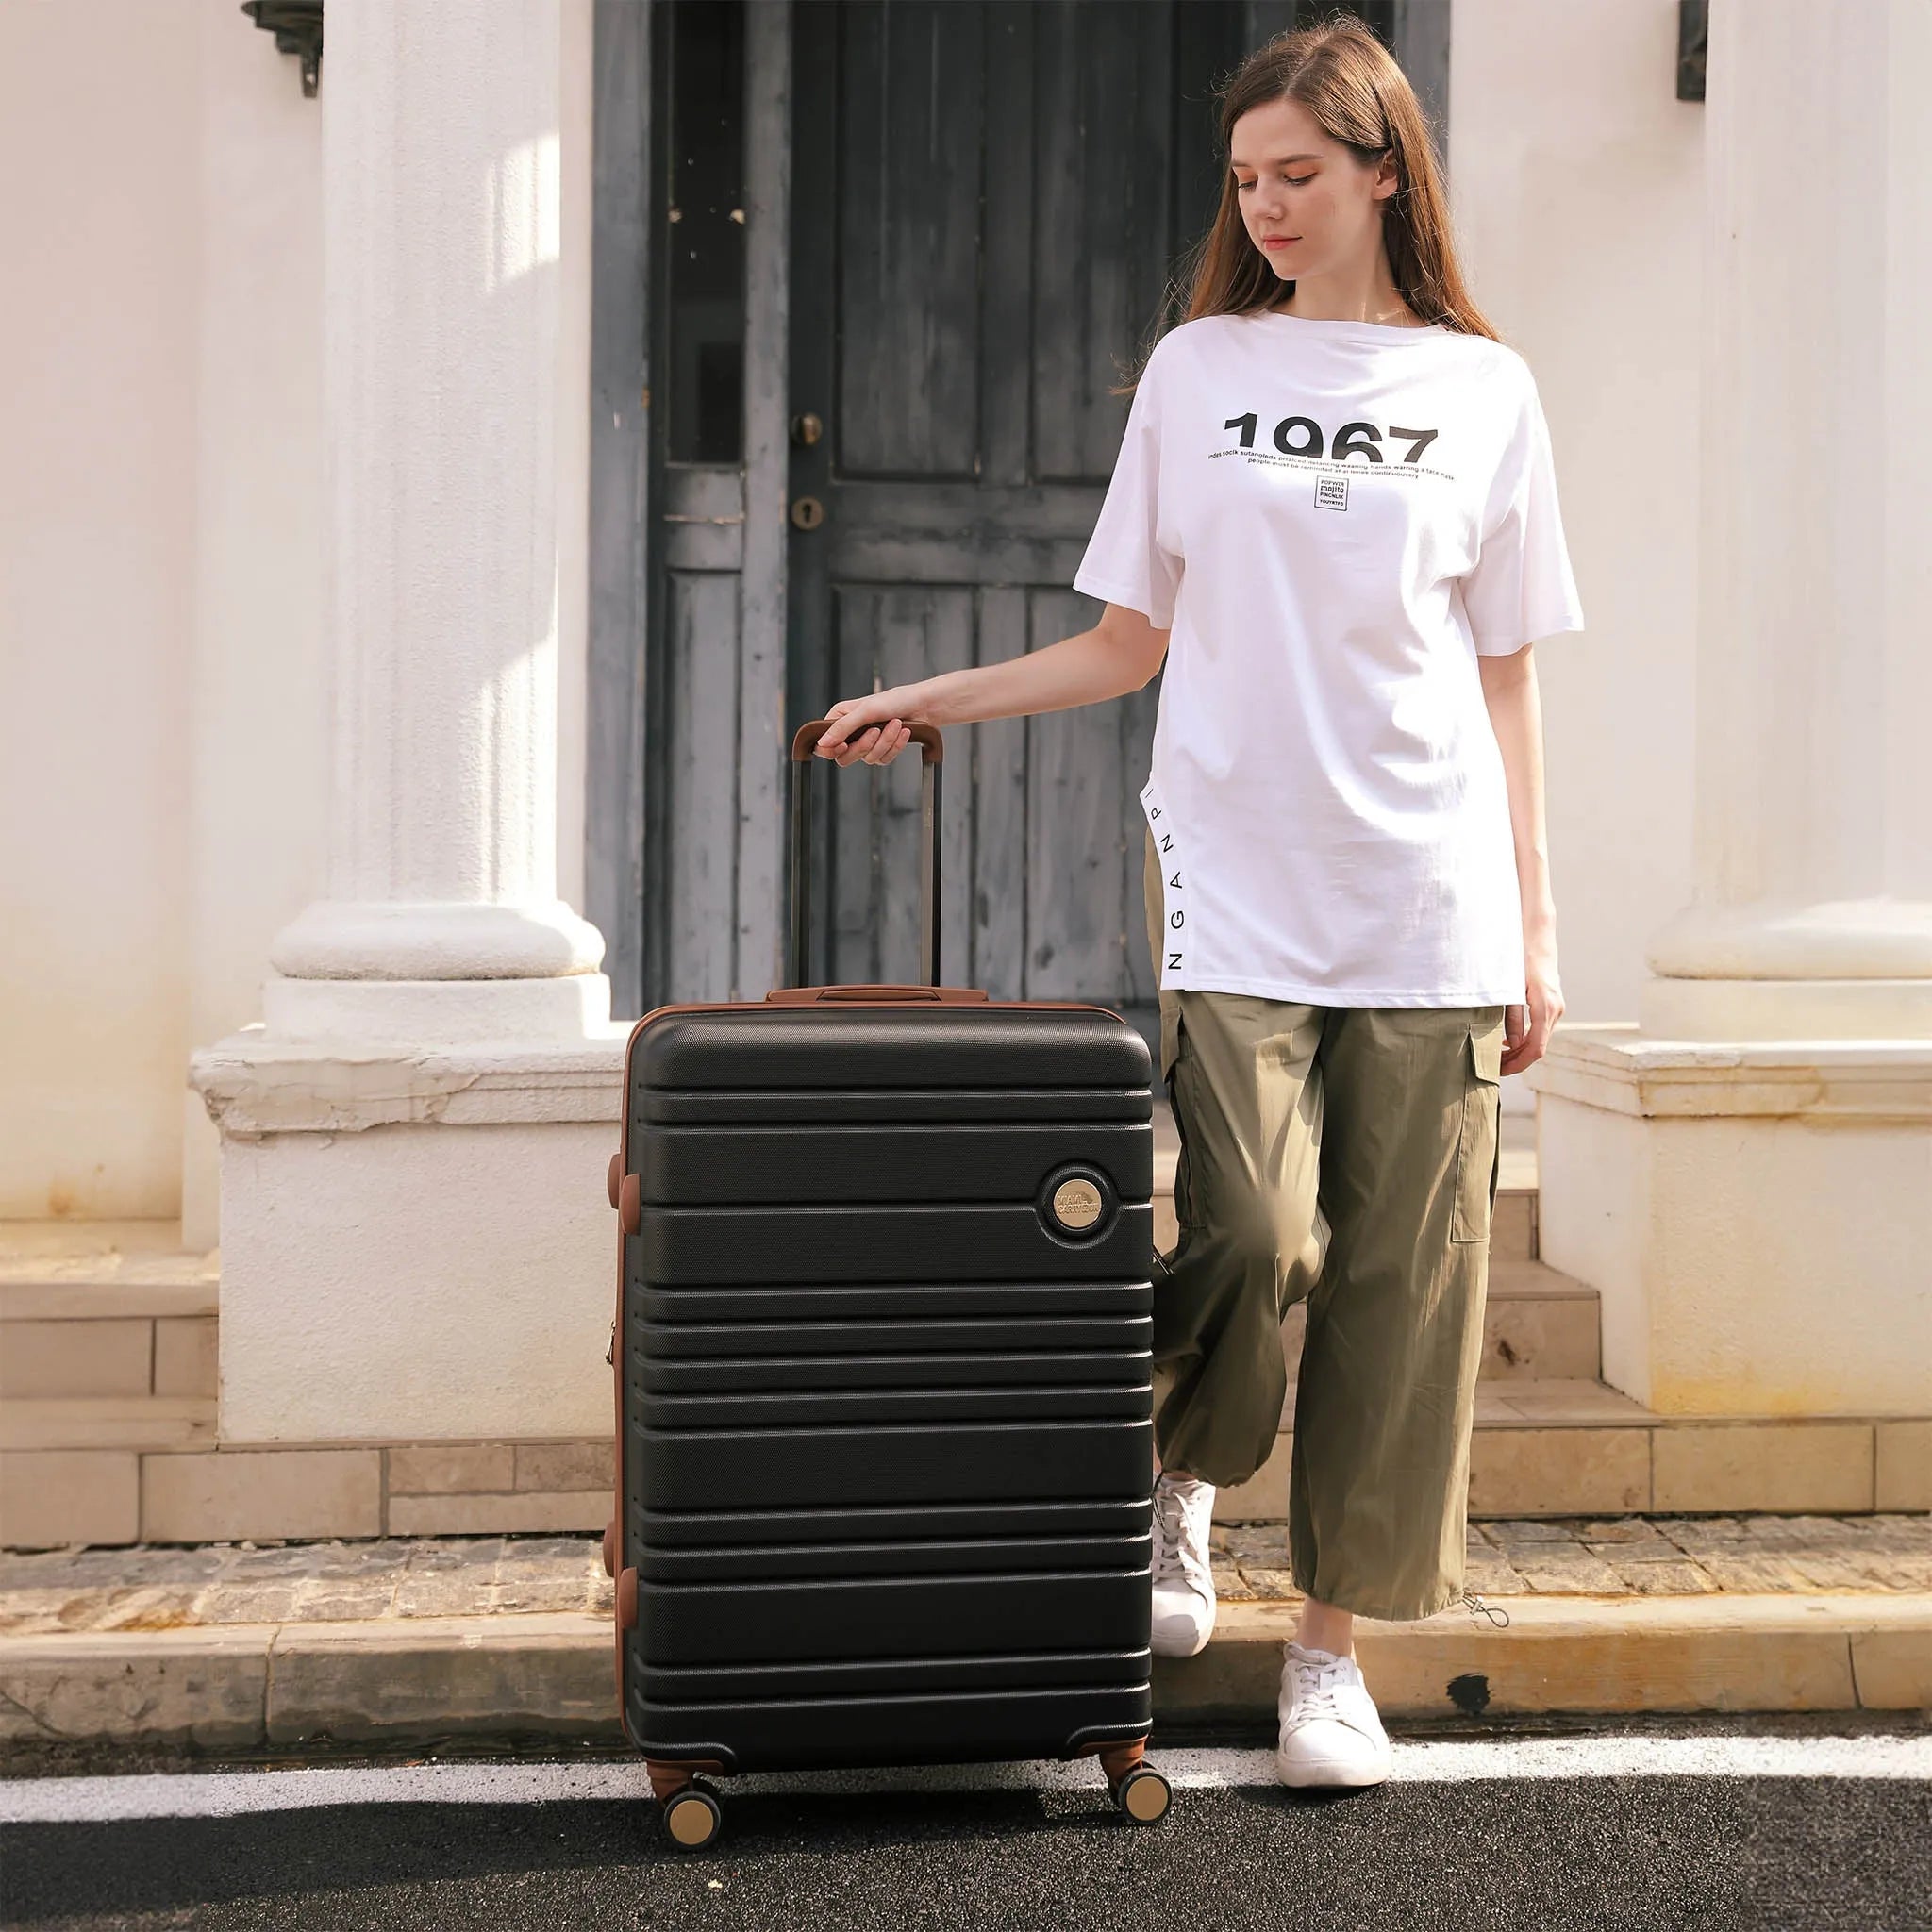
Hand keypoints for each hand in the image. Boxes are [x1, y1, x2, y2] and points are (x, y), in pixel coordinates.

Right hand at [812, 684, 936, 766]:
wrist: (923, 705)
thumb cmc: (895, 700)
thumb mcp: (865, 711)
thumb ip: (842, 728)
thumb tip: (822, 743)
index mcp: (840, 718)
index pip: (824, 744)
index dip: (831, 749)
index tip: (844, 745)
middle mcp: (851, 731)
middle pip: (845, 756)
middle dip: (865, 745)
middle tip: (875, 731)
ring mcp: (867, 743)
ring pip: (868, 758)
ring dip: (885, 742)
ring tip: (895, 724)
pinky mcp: (882, 750)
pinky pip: (883, 759)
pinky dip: (895, 746)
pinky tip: (903, 732)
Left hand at [1501, 936, 1562, 1076]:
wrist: (1535, 935)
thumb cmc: (1519, 957)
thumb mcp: (1509, 988)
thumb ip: (1512, 1017)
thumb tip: (1511, 1044)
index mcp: (1545, 1008)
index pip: (1535, 1049)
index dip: (1517, 1064)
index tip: (1499, 1071)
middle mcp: (1555, 1010)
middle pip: (1539, 1048)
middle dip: (1516, 1060)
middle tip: (1492, 1066)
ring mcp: (1557, 1007)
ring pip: (1541, 1040)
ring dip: (1520, 1051)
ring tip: (1497, 1056)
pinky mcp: (1553, 1004)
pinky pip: (1541, 1029)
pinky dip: (1526, 1039)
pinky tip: (1507, 1041)